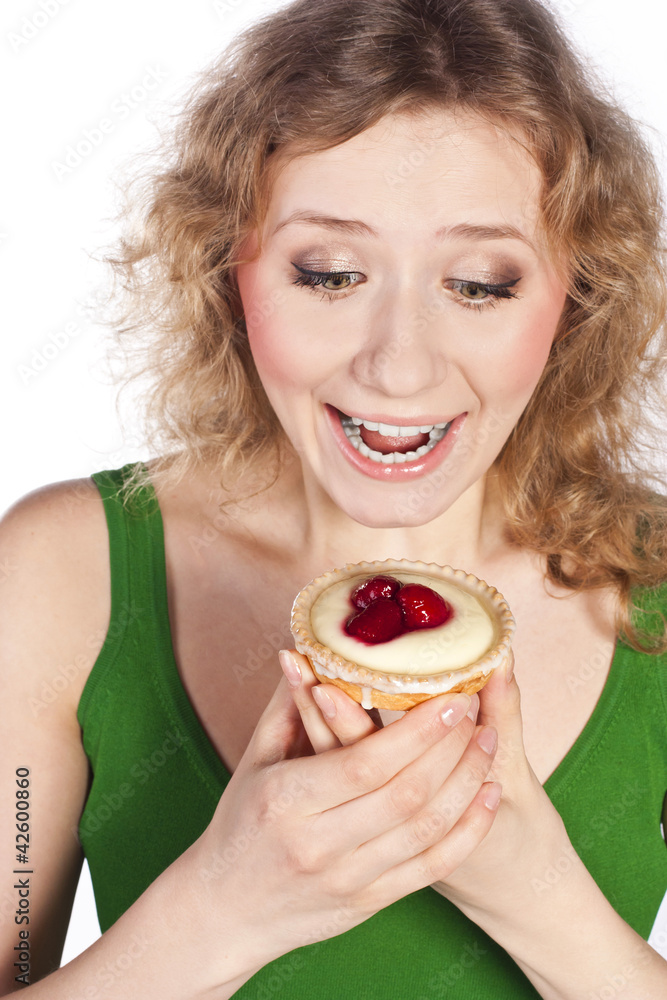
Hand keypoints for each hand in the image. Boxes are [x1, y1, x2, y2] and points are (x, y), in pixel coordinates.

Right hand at [192, 667, 498, 977]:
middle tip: (476, 709)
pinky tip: (489, 796)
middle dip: (451, 749)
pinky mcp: (369, 904)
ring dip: (468, 783)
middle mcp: (318, 844)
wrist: (225, 911)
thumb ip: (288, 704)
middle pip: (405, 795)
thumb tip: (310, 648)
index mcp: (286, 800)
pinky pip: (432, 868)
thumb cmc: (240, 823)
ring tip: (491, 742)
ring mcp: (347, 879)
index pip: (365, 763)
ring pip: (426, 830)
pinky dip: (469, 831)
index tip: (450, 696)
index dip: (416, 731)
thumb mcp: (254, 760)